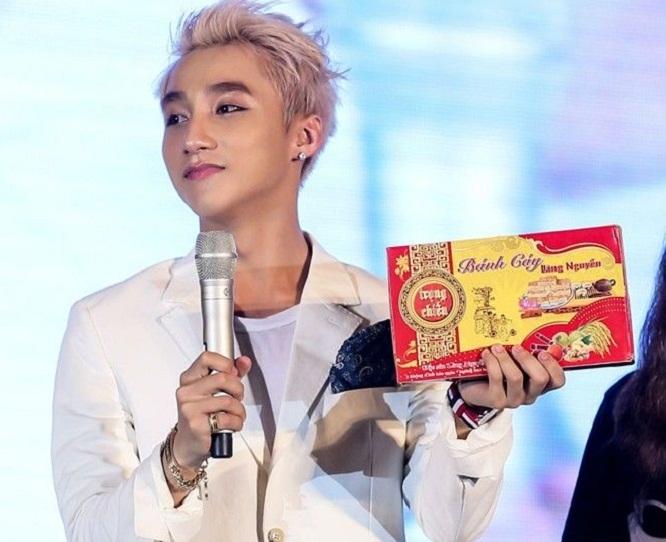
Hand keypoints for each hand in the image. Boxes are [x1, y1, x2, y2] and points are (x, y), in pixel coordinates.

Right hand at [172, 352, 251, 470]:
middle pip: (223, 378)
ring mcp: (189, 408)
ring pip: (228, 400)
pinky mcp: (196, 425)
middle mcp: (186, 392)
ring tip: (236, 415)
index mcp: (189, 379)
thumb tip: (244, 361)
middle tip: (237, 397)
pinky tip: (232, 425)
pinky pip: (227, 418)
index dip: (226, 363)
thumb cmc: (202, 415)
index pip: (207, 357)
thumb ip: (231, 374)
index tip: (233, 372)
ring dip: (239, 410)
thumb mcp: (214, 391)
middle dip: (238, 389)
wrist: (188, 444)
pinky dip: (236, 423)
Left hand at [459, 344, 564, 409]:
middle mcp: (530, 395)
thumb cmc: (499, 370)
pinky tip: (486, 354)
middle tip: (516, 348)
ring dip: (506, 359)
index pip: (558, 381)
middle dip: (528, 359)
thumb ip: (532, 353)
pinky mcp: (496, 400)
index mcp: (539, 385)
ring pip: (516, 378)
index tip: (542, 351)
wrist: (473, 387)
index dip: (554, 366)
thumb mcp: (516, 361)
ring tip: (496, 347)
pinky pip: (497, 378)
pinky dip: (492, 362)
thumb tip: (553, 346)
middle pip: (540, 379)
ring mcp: (514, 400)